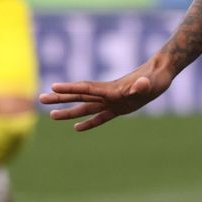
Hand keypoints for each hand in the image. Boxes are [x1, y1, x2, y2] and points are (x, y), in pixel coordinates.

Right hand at [40, 54, 174, 132]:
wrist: (161, 74)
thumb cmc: (156, 77)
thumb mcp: (152, 82)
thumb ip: (143, 85)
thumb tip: (141, 84)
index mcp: (111, 89)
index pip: (86, 89)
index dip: (70, 88)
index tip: (53, 87)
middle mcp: (107, 94)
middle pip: (79, 96)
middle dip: (60, 98)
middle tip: (40, 99)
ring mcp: (112, 101)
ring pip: (85, 107)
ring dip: (69, 112)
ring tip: (51, 115)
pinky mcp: (119, 108)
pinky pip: (100, 117)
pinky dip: (89, 122)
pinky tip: (77, 128)